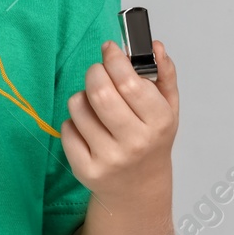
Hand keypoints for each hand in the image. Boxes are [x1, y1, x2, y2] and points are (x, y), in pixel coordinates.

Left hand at [59, 39, 178, 202]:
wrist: (139, 188)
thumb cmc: (151, 140)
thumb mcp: (167, 108)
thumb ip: (164, 74)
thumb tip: (155, 46)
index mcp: (158, 122)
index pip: (129, 82)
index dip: (114, 59)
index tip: (108, 49)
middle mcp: (134, 142)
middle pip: (100, 92)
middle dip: (94, 72)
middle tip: (98, 73)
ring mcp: (108, 158)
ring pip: (78, 106)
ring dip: (82, 96)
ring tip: (95, 105)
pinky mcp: (85, 169)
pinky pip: (66, 127)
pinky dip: (74, 121)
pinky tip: (88, 129)